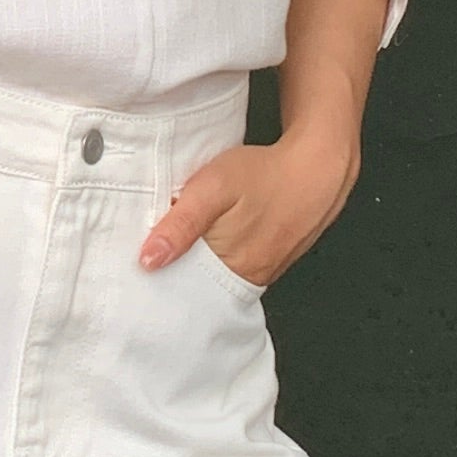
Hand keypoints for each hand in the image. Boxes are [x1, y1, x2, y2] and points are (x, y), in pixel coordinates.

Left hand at [137, 115, 361, 293]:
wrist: (318, 167)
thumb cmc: (265, 174)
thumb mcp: (213, 188)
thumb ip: (180, 224)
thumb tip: (149, 260)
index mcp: (230, 267)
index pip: (182, 288)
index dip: (159, 278)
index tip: (138, 270)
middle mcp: (247, 276)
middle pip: (199, 286)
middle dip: (175, 273)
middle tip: (154, 254)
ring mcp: (262, 270)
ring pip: (217, 277)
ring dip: (198, 264)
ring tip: (182, 244)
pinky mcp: (270, 259)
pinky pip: (236, 266)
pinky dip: (220, 256)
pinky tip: (213, 237)